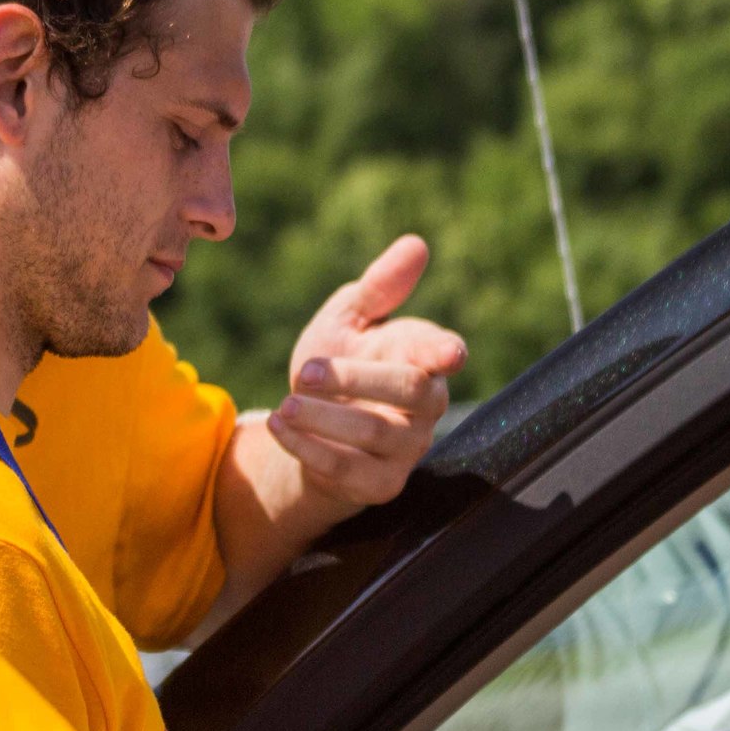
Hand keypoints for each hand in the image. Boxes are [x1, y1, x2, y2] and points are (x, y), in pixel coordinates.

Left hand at [270, 235, 466, 509]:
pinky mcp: (380, 485)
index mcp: (422, 359)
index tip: (449, 353)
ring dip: (324, 417)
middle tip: (304, 371)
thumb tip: (416, 245)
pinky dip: (309, 448)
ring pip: (375, 434)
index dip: (445, 351)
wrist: (310, 429)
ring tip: (285, 404)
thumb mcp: (348, 319)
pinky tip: (280, 427)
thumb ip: (379, 287)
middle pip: (411, 391)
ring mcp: (406, 449)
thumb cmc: (338, 365)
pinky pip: (348, 470)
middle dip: (356, 379)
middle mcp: (425, 407)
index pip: (441, 353)